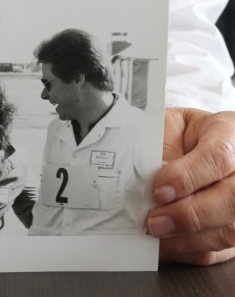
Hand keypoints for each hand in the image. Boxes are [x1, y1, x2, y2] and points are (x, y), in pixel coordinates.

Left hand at [146, 107, 234, 264]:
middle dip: (188, 215)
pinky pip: (217, 251)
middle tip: (154, 220)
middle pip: (231, 200)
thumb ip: (162, 146)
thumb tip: (147, 180)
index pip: (218, 157)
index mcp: (230, 133)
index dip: (188, 176)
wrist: (201, 141)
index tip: (159, 189)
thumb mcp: (171, 125)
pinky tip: (165, 242)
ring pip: (227, 231)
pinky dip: (187, 249)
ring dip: (186, 238)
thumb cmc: (185, 132)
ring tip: (155, 232)